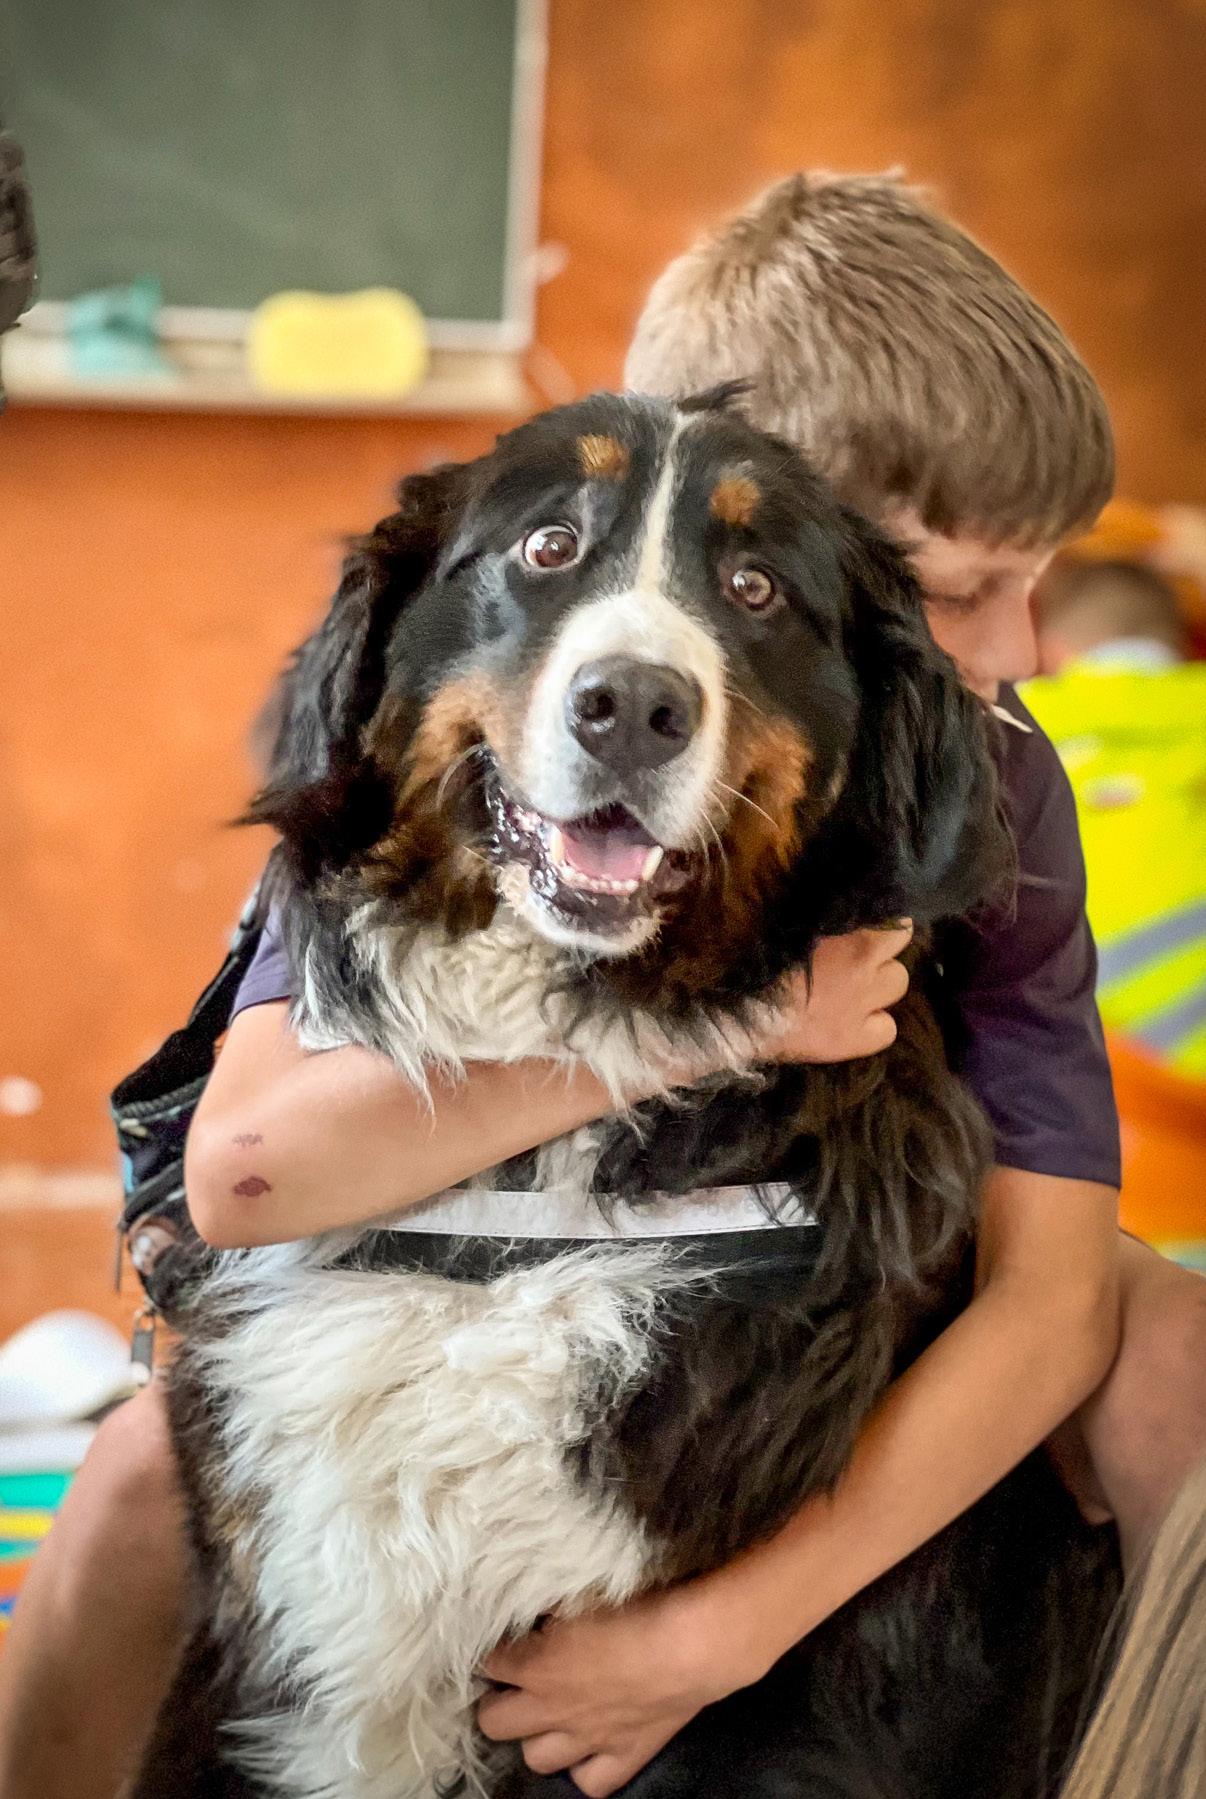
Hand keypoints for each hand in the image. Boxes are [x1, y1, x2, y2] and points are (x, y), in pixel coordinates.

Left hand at [477, 1584, 759, 1795]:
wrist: (690, 1644)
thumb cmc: (636, 1604)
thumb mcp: (581, 1589)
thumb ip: (550, 1604)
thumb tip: (532, 1604)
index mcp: (535, 1665)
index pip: (489, 1663)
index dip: (493, 1652)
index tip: (503, 1642)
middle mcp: (552, 1709)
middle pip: (494, 1723)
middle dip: (497, 1703)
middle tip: (514, 1684)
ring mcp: (587, 1739)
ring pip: (536, 1759)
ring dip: (536, 1736)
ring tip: (548, 1716)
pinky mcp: (625, 1756)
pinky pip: (591, 1783)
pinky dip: (585, 1768)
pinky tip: (590, 1748)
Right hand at [752, 923, 912, 1063]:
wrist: (744, 1017)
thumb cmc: (758, 967)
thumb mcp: (788, 930)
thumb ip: (820, 920)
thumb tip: (832, 905)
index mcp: (852, 942)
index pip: (895, 925)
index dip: (886, 925)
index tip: (872, 926)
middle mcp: (865, 973)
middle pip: (899, 957)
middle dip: (884, 956)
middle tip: (861, 960)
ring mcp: (863, 1009)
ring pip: (898, 988)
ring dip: (882, 986)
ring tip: (860, 989)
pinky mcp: (855, 1042)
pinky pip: (887, 1031)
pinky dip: (875, 1026)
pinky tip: (857, 1024)